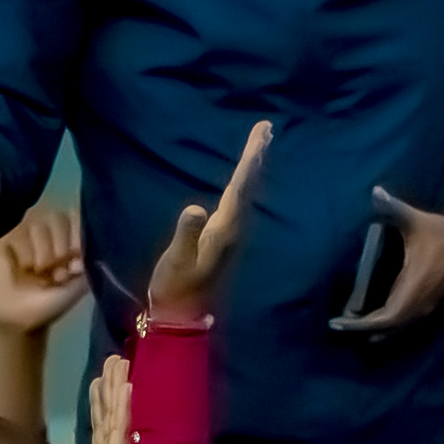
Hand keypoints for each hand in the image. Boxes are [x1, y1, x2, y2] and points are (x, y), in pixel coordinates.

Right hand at [0, 204, 88, 337]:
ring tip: (42, 273)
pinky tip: (25, 269)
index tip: (77, 255)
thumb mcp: (79, 285)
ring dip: (43, 250)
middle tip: (58, 272)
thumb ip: (90, 262)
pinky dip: (26, 253)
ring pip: (38, 224)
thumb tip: (95, 244)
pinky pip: (18, 234)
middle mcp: (50, 231)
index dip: (78, 233)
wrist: (21, 321)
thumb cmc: (52, 301)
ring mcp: (27, 235)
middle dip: (60, 245)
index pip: (79, 216)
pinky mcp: (7, 242)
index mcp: (71, 237)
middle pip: (58, 217)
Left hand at [50, 358, 132, 443]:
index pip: (100, 429)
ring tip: (119, 362)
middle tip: (114, 360)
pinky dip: (123, 407)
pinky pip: (120, 429)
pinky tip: (125, 387)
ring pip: (116, 416)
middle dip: (111, 388)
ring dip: (118, 388)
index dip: (101, 404)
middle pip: (110, 416)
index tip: (100, 381)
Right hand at [146, 121, 269, 321]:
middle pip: (249, 184)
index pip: (241, 186)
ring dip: (253, 166)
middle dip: (257, 155)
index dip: (251, 159)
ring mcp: (231, 233)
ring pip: (246, 191)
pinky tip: (242, 179)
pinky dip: (243, 181)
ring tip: (260, 143)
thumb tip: (195, 209)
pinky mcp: (224, 237)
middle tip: (267, 128)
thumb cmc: (176, 286)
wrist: (181, 314)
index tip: (261, 134)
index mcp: (226, 228)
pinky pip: (239, 199)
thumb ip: (186, 235)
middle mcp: (234, 228)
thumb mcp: (177, 260)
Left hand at [328, 189, 443, 333]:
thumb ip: (394, 208)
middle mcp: (419, 303)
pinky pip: (403, 322)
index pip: (384, 318)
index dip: (361, 325)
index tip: (338, 322)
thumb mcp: (418, 221)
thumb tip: (375, 191)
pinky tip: (371, 319)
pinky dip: (386, 325)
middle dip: (361, 329)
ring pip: (396, 328)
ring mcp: (425, 307)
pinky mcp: (428, 305)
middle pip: (386, 329)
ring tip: (350, 323)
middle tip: (338, 324)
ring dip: (374, 329)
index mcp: (413, 287)